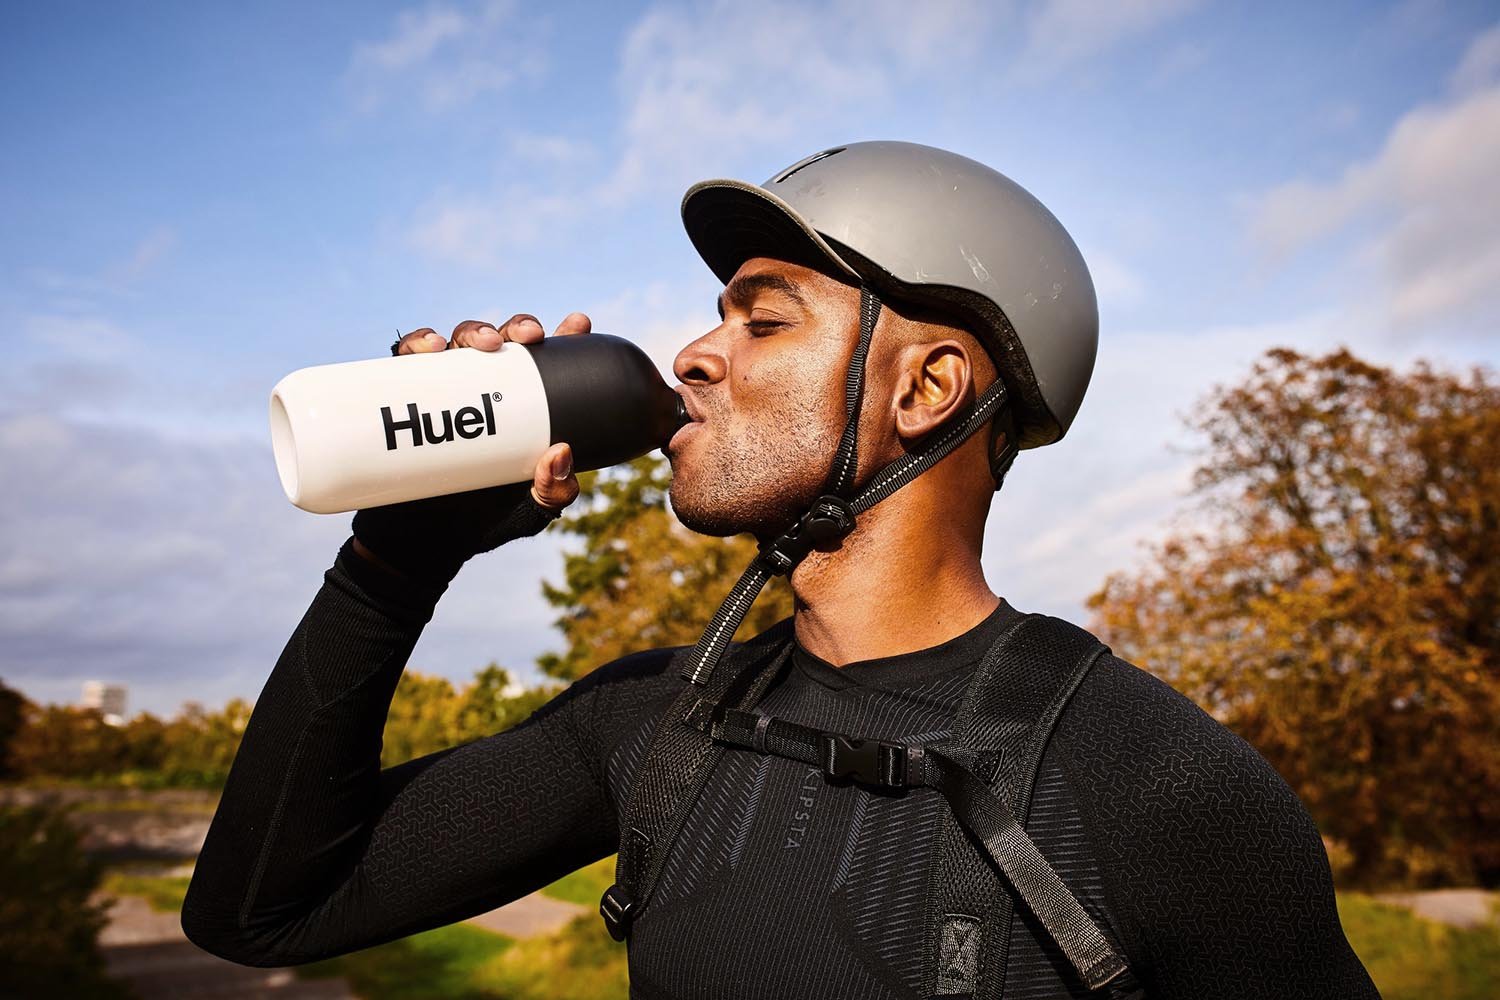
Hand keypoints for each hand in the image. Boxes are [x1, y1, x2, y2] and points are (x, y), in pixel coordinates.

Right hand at [352, 313, 592, 584]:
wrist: (420, 546)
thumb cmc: (483, 523)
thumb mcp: (529, 512)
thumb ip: (553, 493)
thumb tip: (561, 452)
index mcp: (521, 409)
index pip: (546, 365)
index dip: (563, 338)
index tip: (578, 325)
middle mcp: (484, 391)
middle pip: (504, 342)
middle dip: (518, 327)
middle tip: (530, 337)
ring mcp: (443, 393)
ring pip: (458, 342)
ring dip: (473, 330)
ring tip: (486, 344)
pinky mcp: (402, 399)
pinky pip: (406, 361)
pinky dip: (416, 344)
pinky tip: (431, 347)